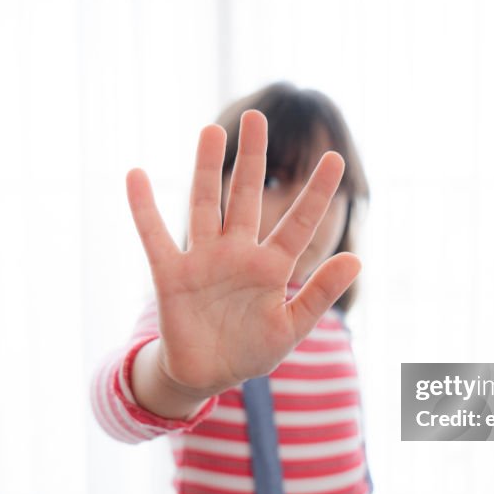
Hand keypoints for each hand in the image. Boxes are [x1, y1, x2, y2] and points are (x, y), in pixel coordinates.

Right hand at [125, 109, 360, 396]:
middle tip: (255, 117)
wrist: (206, 376)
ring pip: (205, 205)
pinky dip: (143, 208)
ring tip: (211, 131)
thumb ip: (320, 294)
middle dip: (253, 158)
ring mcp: (203, 260)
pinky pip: (155, 236)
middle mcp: (237, 253)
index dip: (316, 192)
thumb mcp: (291, 327)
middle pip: (246, 197)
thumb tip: (357, 260)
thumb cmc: (251, 350)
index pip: (298, 223)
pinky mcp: (171, 275)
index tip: (335, 159)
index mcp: (271, 267)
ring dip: (207, 169)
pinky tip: (136, 175)